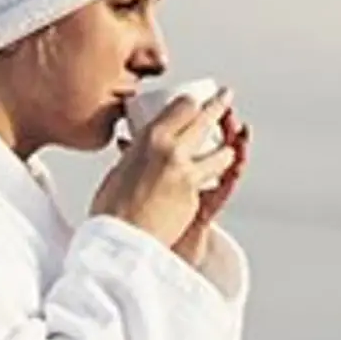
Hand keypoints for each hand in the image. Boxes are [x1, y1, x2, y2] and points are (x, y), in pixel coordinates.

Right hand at [92, 90, 237, 263]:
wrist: (120, 242)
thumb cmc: (111, 211)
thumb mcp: (118, 171)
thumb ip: (133, 155)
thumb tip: (132, 146)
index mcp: (150, 139)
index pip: (182, 107)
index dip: (192, 102)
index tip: (195, 100)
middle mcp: (172, 151)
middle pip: (206, 119)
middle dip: (220, 105)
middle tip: (227, 97)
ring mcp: (188, 174)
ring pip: (222, 154)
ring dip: (226, 152)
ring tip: (229, 149)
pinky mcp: (197, 198)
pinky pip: (212, 184)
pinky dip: (212, 182)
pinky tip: (213, 182)